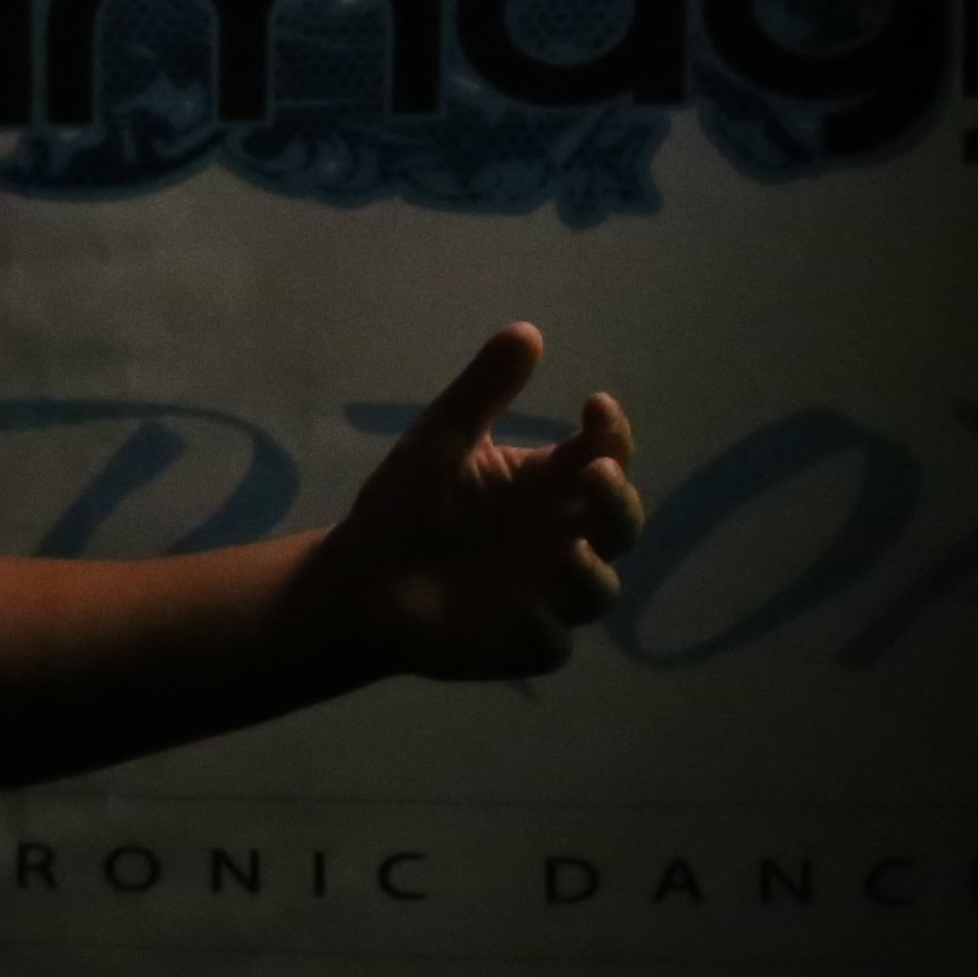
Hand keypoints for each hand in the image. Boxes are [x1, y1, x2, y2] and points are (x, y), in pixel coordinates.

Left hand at [280, 324, 644, 681]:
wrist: (357, 577)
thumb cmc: (406, 505)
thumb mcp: (441, 441)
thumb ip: (484, 392)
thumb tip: (527, 330)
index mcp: (551, 486)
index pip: (605, 455)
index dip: (613, 432)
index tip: (595, 406)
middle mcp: (563, 538)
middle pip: (621, 524)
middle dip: (618, 501)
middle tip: (595, 476)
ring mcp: (547, 595)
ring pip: (597, 591)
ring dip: (589, 573)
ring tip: (564, 554)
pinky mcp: (522, 643)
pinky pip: (551, 646)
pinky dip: (545, 634)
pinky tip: (523, 616)